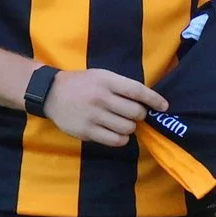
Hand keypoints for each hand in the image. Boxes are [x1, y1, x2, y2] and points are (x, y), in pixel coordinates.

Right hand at [43, 68, 168, 146]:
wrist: (51, 93)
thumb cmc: (82, 84)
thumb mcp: (101, 76)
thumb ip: (122, 87)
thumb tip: (147, 102)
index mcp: (107, 81)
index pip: (137, 91)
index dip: (154, 100)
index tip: (164, 107)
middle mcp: (101, 98)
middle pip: (136, 112)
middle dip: (140, 115)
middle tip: (134, 114)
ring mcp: (93, 116)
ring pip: (128, 128)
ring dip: (131, 127)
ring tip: (124, 123)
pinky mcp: (87, 131)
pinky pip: (115, 140)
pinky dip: (122, 139)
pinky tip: (118, 133)